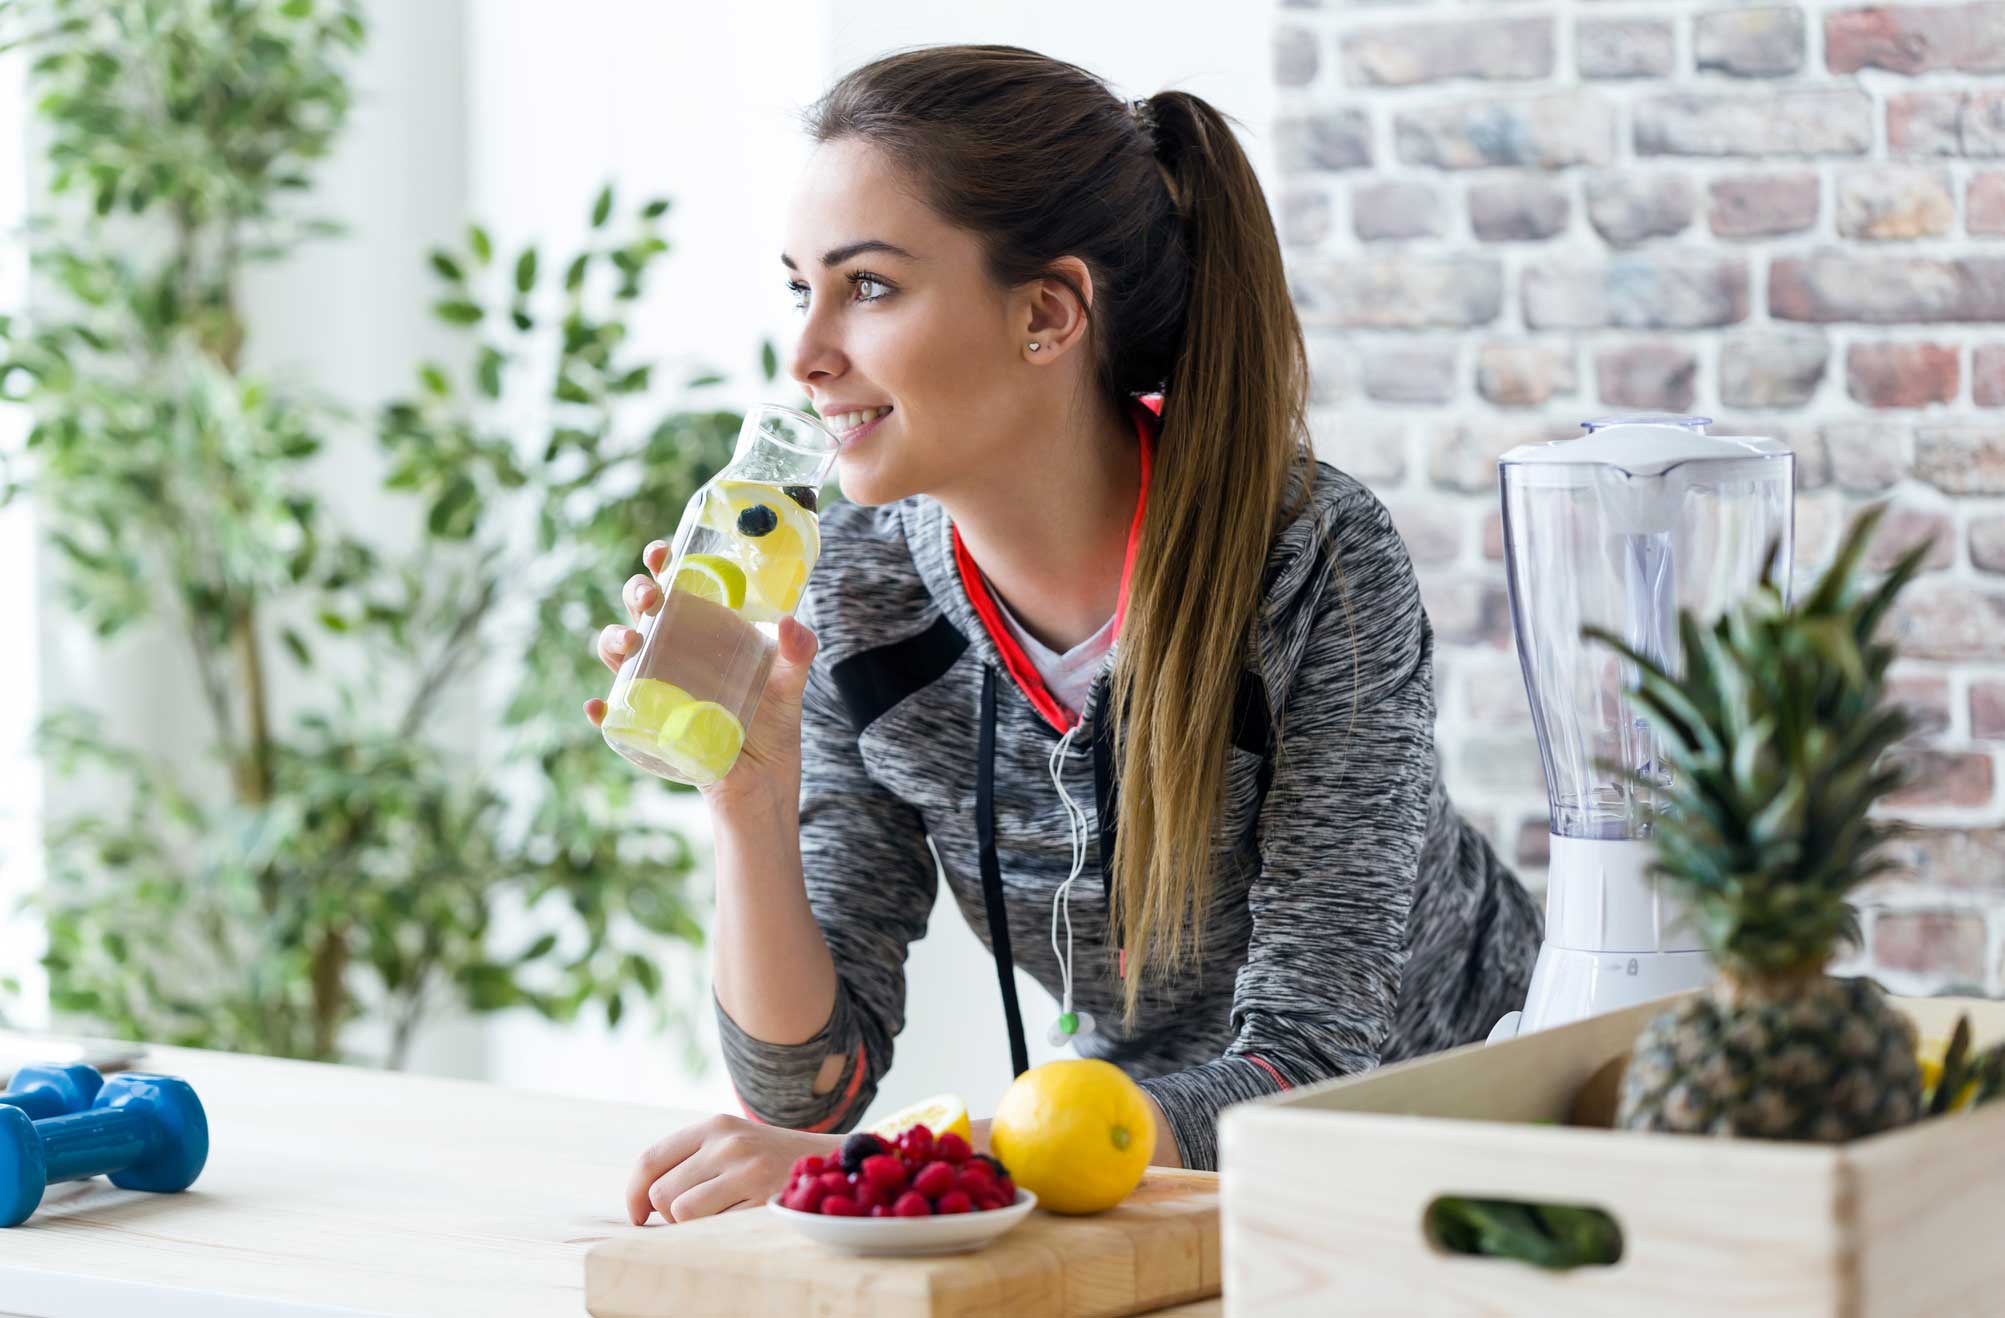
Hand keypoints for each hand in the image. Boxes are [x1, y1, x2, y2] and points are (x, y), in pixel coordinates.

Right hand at [584, 539, 819, 805]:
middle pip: (642, 612)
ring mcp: (657, 686)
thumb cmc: (773, 720)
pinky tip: (598, 707)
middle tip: (653, 598)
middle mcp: (674, 651)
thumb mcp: (791, 683)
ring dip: (612, 641)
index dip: (661, 564)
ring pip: (619, 655)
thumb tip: (791, 623)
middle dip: (637, 594)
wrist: (763, 777)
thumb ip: (799, 652)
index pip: (677, 586)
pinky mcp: (649, 724)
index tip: (661, 552)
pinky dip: (601, 710)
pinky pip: (615, 714)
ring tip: (629, 643)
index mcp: (704, 630)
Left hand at [624, 1114, 840, 1223]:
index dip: (633, 1193)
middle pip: (661, 1193)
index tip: (638, 1216)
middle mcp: (728, 1143)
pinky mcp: (763, 1200)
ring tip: (717, 1216)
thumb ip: (689, 1160)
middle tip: (693, 1215)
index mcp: (714, 1125)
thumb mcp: (730, 1143)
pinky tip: (738, 1220)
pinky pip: (714, 1228)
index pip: (650, 1159)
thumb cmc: (768, 1161)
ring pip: (682, 1213)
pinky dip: (718, 1232)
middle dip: (668, 1214)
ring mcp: (748, 1170)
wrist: (830, 1163)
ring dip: (691, 1225)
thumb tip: (640, 1201)